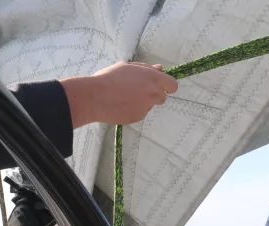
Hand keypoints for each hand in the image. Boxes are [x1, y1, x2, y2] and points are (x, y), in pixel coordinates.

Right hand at [60, 62, 178, 127]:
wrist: (95, 96)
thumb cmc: (109, 78)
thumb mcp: (127, 67)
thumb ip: (146, 68)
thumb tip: (159, 68)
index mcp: (152, 77)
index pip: (172, 85)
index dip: (167, 85)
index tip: (160, 86)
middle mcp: (153, 92)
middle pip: (163, 97)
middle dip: (153, 94)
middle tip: (137, 91)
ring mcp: (147, 106)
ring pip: (150, 105)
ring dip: (142, 102)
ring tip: (124, 97)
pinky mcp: (139, 117)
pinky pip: (141, 112)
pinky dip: (134, 109)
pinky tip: (121, 105)